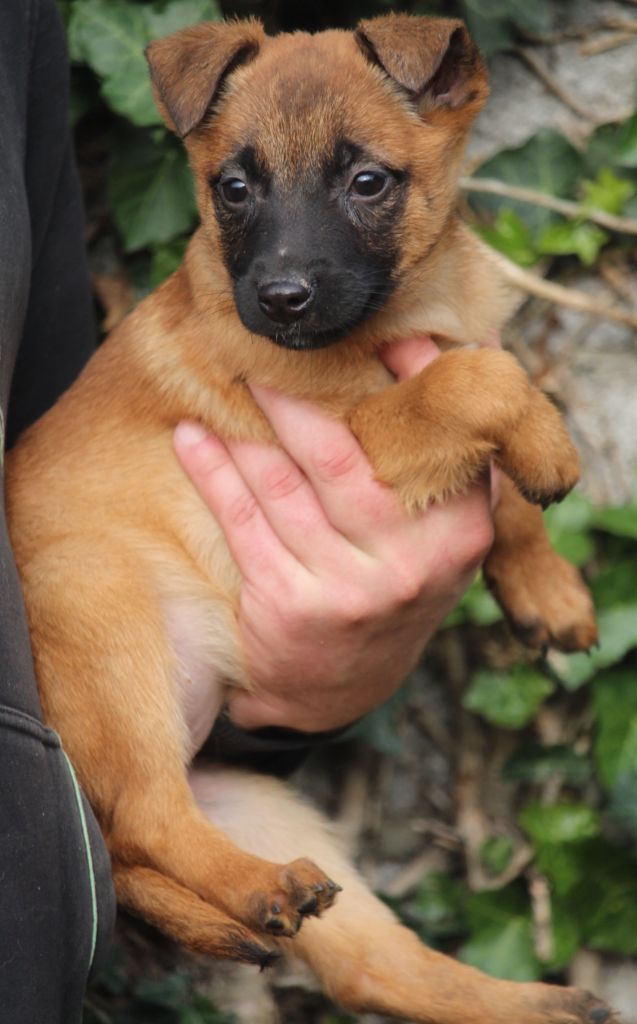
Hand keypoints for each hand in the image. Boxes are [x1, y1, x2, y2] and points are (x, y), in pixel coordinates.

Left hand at [173, 336, 494, 732]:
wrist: (345, 683)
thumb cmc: (397, 581)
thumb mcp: (444, 530)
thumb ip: (453, 449)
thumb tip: (460, 342)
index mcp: (459, 534)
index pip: (426, 440)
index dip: (399, 375)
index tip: (366, 329)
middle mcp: (409, 565)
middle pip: (339, 460)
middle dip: (294, 400)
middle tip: (264, 355)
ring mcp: (347, 591)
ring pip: (282, 488)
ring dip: (246, 431)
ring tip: (224, 383)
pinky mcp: (288, 608)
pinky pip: (243, 524)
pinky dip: (214, 473)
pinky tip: (193, 439)